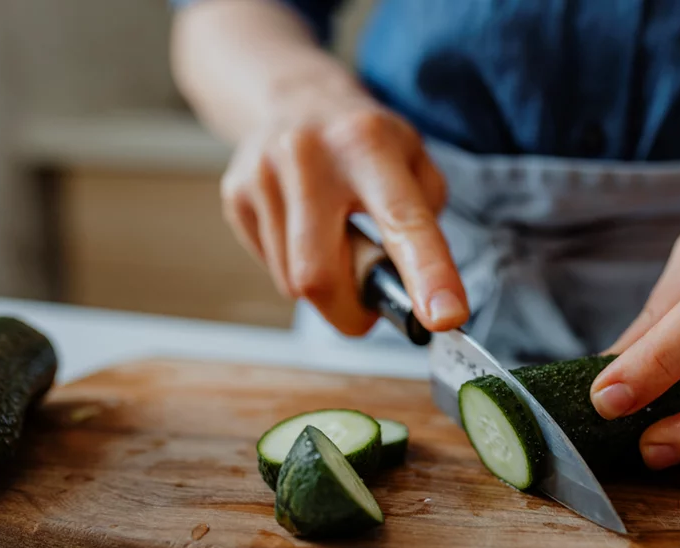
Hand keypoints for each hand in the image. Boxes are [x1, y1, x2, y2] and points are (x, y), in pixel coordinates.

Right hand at [220, 96, 468, 334]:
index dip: (427, 273)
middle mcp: (309, 155)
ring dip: (325, 287)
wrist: (293, 96)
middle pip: (321, 276)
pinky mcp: (235, 193)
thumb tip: (420, 293)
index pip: (402, 221)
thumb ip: (424, 223)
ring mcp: (264, 174)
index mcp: (369, 144)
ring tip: (335, 242)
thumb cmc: (366, 143)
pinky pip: (271, 267)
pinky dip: (296, 268)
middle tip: (370, 304)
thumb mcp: (414, 160)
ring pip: (293, 282)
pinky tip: (305, 231)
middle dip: (350, 311)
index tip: (444, 318)